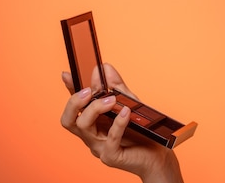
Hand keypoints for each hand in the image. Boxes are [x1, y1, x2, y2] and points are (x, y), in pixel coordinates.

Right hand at [60, 64, 182, 182]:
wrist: (157, 156)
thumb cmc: (142, 131)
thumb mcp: (130, 103)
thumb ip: (117, 87)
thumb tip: (104, 68)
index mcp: (93, 121)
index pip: (75, 105)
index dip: (69, 90)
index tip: (67, 73)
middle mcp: (91, 135)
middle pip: (69, 120)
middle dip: (74, 102)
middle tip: (88, 90)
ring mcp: (99, 147)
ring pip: (84, 128)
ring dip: (95, 109)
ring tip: (111, 99)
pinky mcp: (111, 157)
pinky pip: (110, 141)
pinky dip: (117, 124)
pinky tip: (126, 112)